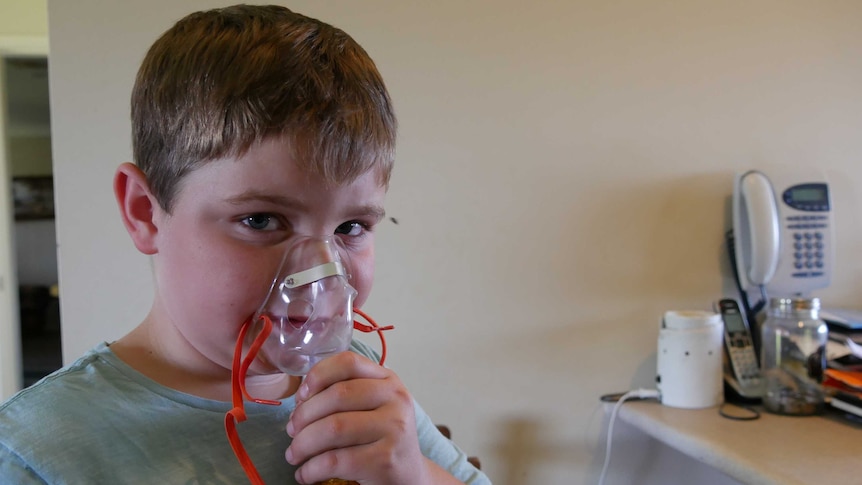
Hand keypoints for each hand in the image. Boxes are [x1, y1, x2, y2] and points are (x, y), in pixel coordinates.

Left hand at [284, 352, 428, 484]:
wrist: (409, 476)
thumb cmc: (381, 440)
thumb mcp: (373, 407)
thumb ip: (345, 394)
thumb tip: (301, 401)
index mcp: (388, 380)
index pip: (348, 362)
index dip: (318, 374)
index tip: (301, 395)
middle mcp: (395, 399)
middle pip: (337, 396)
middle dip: (303, 415)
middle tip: (291, 431)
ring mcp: (393, 429)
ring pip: (333, 428)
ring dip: (303, 444)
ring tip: (294, 455)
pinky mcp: (384, 460)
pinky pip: (335, 460)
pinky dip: (311, 469)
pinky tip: (305, 474)